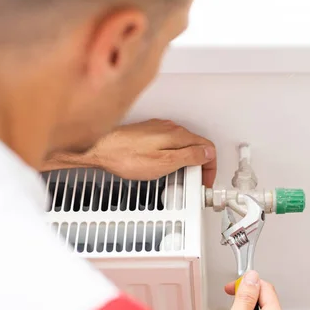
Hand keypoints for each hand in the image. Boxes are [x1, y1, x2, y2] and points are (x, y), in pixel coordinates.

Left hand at [89, 119, 216, 185]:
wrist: (99, 149)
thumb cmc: (126, 157)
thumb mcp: (164, 163)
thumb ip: (189, 156)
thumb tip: (208, 154)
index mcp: (178, 135)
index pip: (207, 147)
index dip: (210, 166)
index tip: (205, 180)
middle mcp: (170, 128)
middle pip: (197, 145)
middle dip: (200, 164)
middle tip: (195, 181)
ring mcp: (159, 129)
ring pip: (183, 143)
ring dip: (187, 159)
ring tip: (180, 177)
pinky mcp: (148, 133)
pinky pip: (170, 142)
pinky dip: (173, 155)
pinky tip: (164, 165)